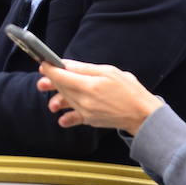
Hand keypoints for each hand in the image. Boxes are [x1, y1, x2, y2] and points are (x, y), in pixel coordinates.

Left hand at [36, 59, 163, 133]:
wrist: (142, 114)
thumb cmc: (129, 90)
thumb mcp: (109, 71)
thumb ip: (85, 68)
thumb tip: (66, 64)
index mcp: (89, 85)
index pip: (61, 76)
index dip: (49, 69)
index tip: (44, 64)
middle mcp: (84, 100)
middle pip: (61, 89)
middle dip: (51, 83)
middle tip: (43, 81)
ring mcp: (86, 112)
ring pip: (65, 102)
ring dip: (57, 100)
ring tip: (53, 101)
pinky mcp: (90, 120)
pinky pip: (74, 118)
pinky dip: (67, 118)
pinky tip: (62, 118)